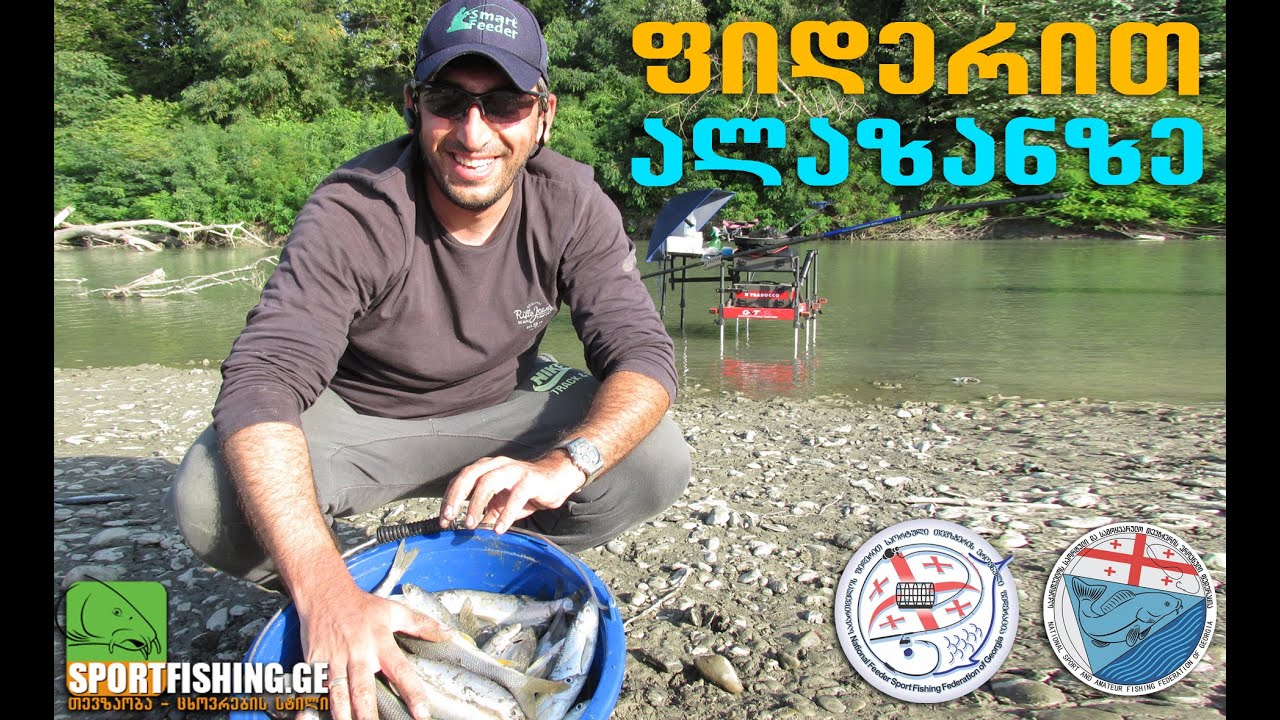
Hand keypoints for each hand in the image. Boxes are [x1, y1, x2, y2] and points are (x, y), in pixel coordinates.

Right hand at [295, 581, 451, 719]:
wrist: (325, 592)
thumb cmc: (362, 605)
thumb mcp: (394, 611)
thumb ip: (422, 625)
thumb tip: (448, 633)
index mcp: (380, 642)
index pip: (400, 670)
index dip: (412, 692)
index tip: (422, 713)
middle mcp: (357, 653)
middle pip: (363, 689)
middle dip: (368, 713)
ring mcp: (333, 659)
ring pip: (337, 692)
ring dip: (342, 713)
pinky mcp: (313, 662)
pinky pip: (311, 687)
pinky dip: (310, 704)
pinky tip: (310, 718)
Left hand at [439, 453, 584, 533]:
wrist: (557, 479)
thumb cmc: (526, 491)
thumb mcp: (501, 504)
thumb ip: (485, 513)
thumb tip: (467, 530)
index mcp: (487, 468)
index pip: (461, 479)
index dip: (449, 498)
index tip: (443, 519)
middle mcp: (497, 465)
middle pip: (470, 476)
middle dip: (456, 497)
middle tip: (449, 518)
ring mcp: (514, 471)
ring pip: (488, 482)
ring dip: (476, 504)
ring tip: (470, 525)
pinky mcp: (530, 480)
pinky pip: (515, 497)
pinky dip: (505, 514)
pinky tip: (498, 529)